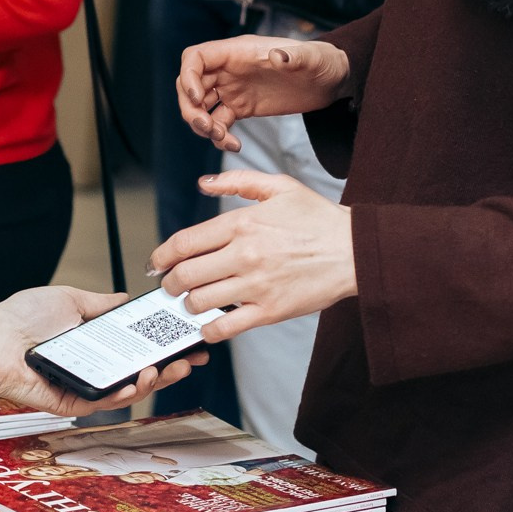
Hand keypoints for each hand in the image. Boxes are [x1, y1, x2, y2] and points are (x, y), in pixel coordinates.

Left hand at [0, 285, 201, 415]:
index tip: (186, 341)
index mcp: (94, 343)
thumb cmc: (22, 317)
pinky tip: (135, 384)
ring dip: (151, 383)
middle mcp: (93, 366)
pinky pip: (101, 403)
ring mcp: (84, 385)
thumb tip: (125, 298)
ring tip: (163, 370)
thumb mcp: (70, 299)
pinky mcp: (70, 402)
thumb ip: (101, 303)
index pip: (137, 348)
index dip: (163, 346)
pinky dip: (121, 395)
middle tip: (189, 361)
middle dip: (169, 369)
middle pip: (139, 372)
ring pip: (126, 391)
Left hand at [148, 171, 354, 341]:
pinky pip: (226, 327)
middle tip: (171, 286)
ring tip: (193, 302)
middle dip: (170, 283)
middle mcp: (244, 254)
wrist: (355, 251)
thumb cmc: (318, 218)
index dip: (161, 256)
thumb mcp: (280, 187)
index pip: (184, 242)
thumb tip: (203, 183)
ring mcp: (256, 285)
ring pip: (200, 302)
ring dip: (188, 305)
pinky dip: (210, 330)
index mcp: (242, 223)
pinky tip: (210, 324)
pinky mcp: (270, 311)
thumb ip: (238, 182)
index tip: (157, 264)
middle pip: (185, 275)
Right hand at [177, 34, 349, 152]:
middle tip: (207, 127)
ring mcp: (233, 89)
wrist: (331, 80)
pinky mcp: (242, 108)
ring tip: (223, 138)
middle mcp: (230, 69)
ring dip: (203, 125)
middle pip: (191, 85)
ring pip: (201, 106)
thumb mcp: (310, 58)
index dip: (188, 77)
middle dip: (191, 108)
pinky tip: (235, 145)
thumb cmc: (320, 61)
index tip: (198, 98)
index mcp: (238, 52)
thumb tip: (278, 56)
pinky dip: (220, 136)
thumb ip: (294, 57)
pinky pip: (219, 122)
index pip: (196, 57)